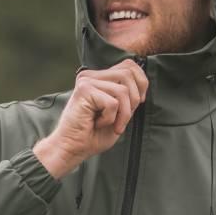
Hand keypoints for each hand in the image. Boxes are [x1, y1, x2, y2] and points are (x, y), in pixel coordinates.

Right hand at [33, 59, 148, 178]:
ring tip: (110, 124)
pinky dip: (110, 119)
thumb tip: (143, 83)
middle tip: (121, 119)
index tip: (134, 105)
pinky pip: (112, 103)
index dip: (141, 84)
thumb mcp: (119, 112)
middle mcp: (92, 76)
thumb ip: (128, 96)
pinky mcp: (84, 90)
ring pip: (123, 90)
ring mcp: (87, 81)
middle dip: (133, 100)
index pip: (129, 65)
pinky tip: (97, 124)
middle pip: (128, 74)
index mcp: (99, 78)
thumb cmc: (93, 135)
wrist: (72, 149)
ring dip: (123, 114)